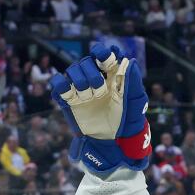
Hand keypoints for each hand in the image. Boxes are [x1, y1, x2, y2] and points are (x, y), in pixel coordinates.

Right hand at [51, 44, 151, 174]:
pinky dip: (60, 83)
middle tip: (98, 89)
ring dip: (79, 80)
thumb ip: (133, 81)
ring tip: (87, 95)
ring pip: (72, 71)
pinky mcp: (70, 101)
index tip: (101, 55)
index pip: (104, 56)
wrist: (112, 142)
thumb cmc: (127, 121)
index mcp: (112, 76)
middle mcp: (96, 80)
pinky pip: (59, 85)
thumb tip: (131, 61)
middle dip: (90, 73)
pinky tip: (69, 92)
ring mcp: (82, 90)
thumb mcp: (134, 102)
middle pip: (86, 62)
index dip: (101, 52)